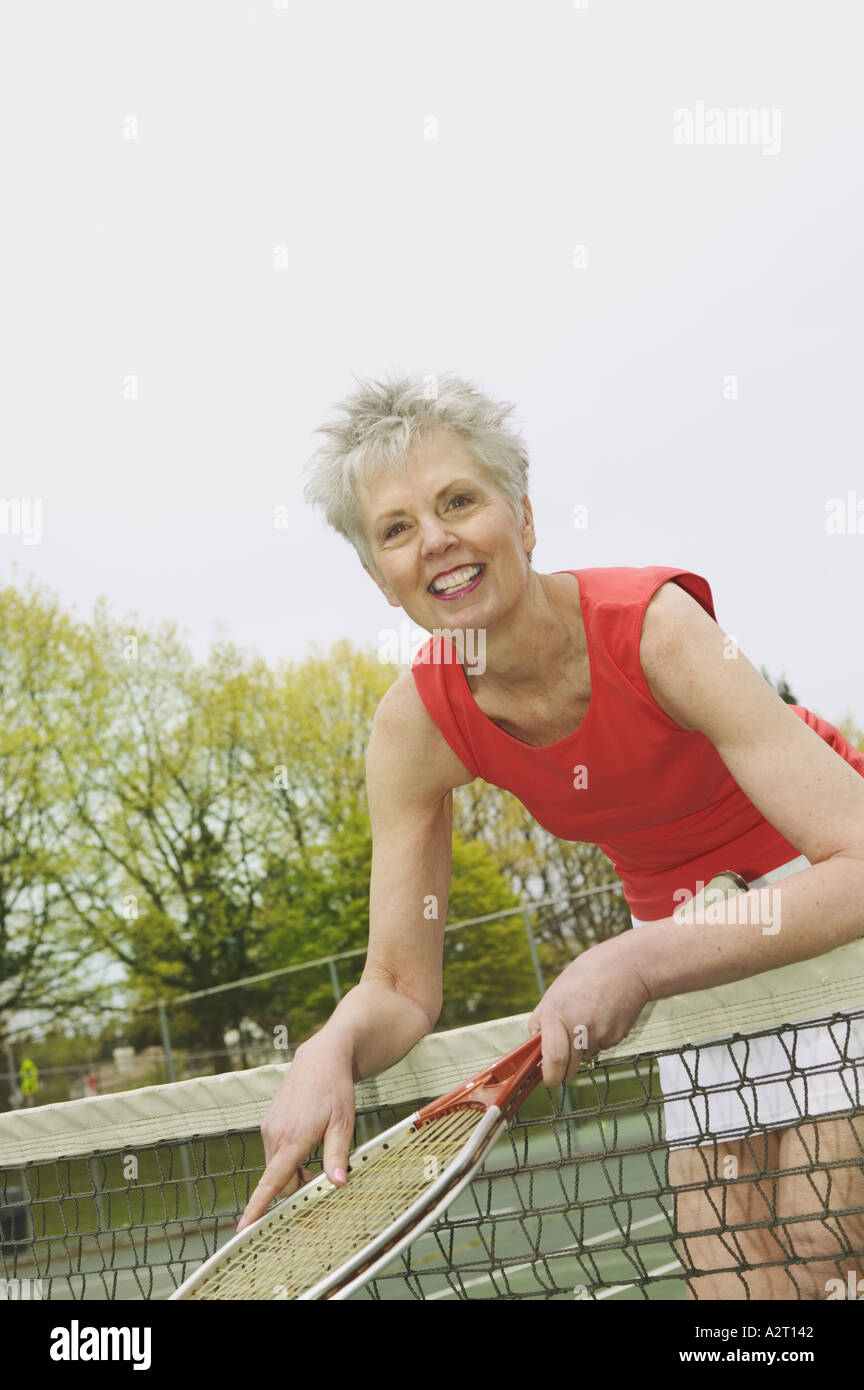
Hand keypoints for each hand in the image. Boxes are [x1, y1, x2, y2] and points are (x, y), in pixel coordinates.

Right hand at [237, 1031, 355, 1231]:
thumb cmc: (335, 1091)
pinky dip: (288, 1157)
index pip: (272, 1181)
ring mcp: (268, 1128)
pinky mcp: (268, 1123)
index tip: (244, 1227)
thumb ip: (337, 1156)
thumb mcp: (343, 1124)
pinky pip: (274, 1152)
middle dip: (296, 1186)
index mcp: (292, 1139)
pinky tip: (307, 1139)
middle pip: (279, 1181)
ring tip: (317, 1150)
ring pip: (276, 1167)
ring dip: (293, 1171)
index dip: (257, 1207)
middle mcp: (274, 1135)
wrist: (320, 1060)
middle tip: (323, 1175)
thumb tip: (337, 1184)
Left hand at [527, 935, 649, 1085]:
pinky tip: (602, 1016)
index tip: (547, 1078)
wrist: (627, 967)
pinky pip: (601, 1046)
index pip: (553, 1058)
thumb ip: (543, 1018)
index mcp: (556, 1013)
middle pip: (569, 1069)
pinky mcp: (617, 1037)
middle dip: (563, 1072)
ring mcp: (600, 1034)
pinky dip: (599, 1038)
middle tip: (561, 1066)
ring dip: (582, 1047)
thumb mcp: (555, 992)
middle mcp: (578, 1027)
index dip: (549, 1075)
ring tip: (588, 1017)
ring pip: (585, 1055)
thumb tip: (535, 1042)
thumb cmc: (588, 975)